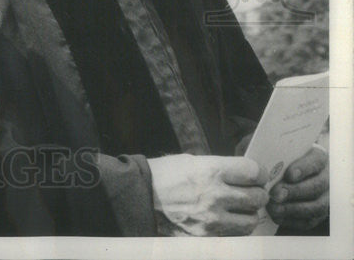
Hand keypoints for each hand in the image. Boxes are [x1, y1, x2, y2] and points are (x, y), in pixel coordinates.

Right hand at [147, 154, 268, 235]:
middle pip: (257, 197)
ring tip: (239, 208)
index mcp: (211, 171)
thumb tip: (244, 174)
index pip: (253, 172)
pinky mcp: (206, 236)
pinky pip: (235, 235)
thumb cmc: (165, 175)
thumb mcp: (192, 161)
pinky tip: (227, 219)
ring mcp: (211, 219)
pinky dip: (235, 228)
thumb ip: (219, 168)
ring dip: (248, 213)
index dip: (259, 173)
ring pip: (251, 220)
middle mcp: (215, 195)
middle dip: (258, 193)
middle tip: (251, 191)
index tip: (256, 175)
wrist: (140, 196)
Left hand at [266, 144, 328, 230]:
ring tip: (273, 208)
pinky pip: (309, 221)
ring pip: (316, 206)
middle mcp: (325, 177)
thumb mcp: (268, 146)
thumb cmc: (271, 154)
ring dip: (293, 209)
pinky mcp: (317, 214)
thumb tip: (254, 157)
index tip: (289, 174)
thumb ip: (264, 148)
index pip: (316, 161)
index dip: (304, 168)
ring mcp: (324, 197)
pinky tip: (277, 217)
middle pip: (316, 186)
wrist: (276, 170)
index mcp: (316, 156)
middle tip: (275, 194)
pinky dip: (293, 220)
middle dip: (295, 191)